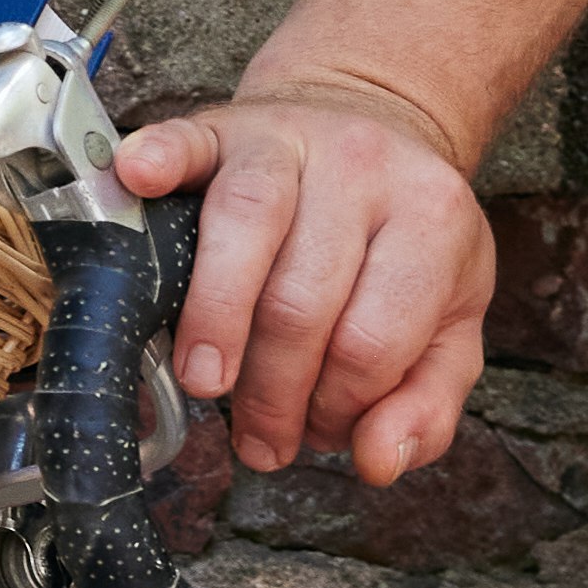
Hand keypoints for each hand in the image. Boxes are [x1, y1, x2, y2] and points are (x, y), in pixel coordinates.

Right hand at [115, 75, 493, 489]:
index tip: (316, 431)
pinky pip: (187, 140)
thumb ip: (427, 405)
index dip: (338, 407)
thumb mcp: (450, 328)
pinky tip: (136, 182)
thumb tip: (377, 463)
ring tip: (204, 381)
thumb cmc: (408, 247)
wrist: (379, 127)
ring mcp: (292, 139)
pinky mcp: (228, 124)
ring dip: (214, 318)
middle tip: (259, 434)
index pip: (373, 342)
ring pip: (244, 227)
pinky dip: (158, 161)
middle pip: (301, 301)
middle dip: (273, 390)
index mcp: (433, 223)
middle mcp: (365, 169)